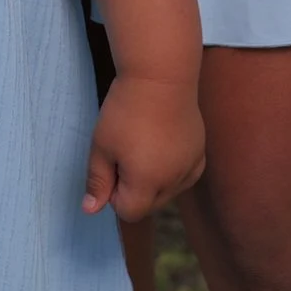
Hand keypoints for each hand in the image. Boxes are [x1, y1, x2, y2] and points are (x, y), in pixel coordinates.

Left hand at [84, 71, 205, 222]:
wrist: (161, 78)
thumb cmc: (125, 111)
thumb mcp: (101, 146)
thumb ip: (97, 181)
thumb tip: (90, 210)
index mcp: (147, 183)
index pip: (128, 212)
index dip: (114, 193)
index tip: (111, 164)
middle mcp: (174, 182)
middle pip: (149, 205)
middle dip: (134, 189)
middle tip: (125, 152)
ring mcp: (191, 169)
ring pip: (167, 192)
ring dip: (153, 181)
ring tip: (144, 145)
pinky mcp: (200, 155)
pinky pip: (183, 177)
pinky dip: (171, 170)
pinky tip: (162, 145)